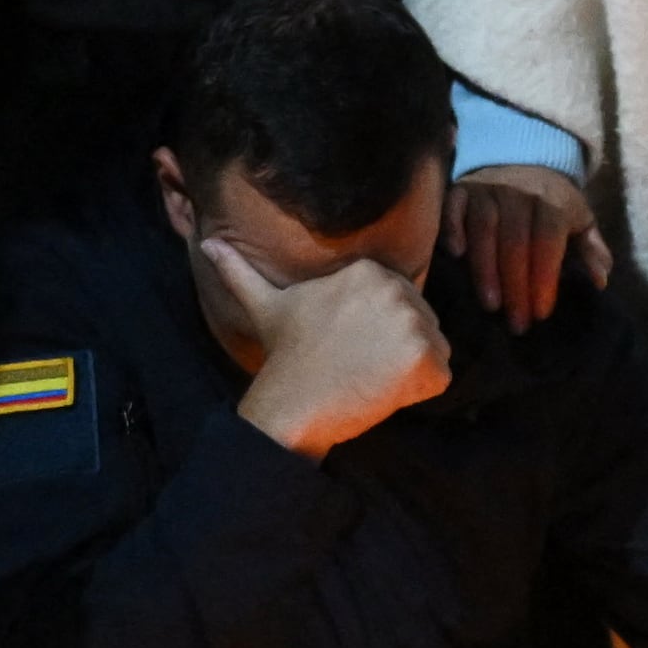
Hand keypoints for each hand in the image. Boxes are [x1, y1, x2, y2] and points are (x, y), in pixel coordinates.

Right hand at [216, 234, 449, 455]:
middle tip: (359, 363)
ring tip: (369, 376)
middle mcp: (398, 290)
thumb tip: (207, 245)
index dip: (379, 329)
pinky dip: (420, 393)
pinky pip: (440, 379)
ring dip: (410, 370)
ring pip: (434, 349)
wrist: (295, 403)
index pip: (401, 300)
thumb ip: (241, 270)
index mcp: (371, 271)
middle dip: (398, 348)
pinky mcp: (428, 362)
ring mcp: (416, 326)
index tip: (349, 344)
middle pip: (422, 322)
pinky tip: (385, 393)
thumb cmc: (285, 355)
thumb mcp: (265, 303)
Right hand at [446, 160, 606, 331]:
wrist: (523, 159)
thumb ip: (592, 249)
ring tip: (491, 304)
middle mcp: (518, 191)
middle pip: (514, 242)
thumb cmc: (553, 202)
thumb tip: (601, 281)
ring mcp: (487, 188)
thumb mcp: (580, 220)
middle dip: (516, 286)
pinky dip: (453, 230)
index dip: (544, 278)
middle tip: (516, 322)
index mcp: (551, 201)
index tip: (541, 312)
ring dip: (485, 269)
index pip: (547, 242)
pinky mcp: (461, 188)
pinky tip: (456, 256)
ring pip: (483, 229)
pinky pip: (453, 208)